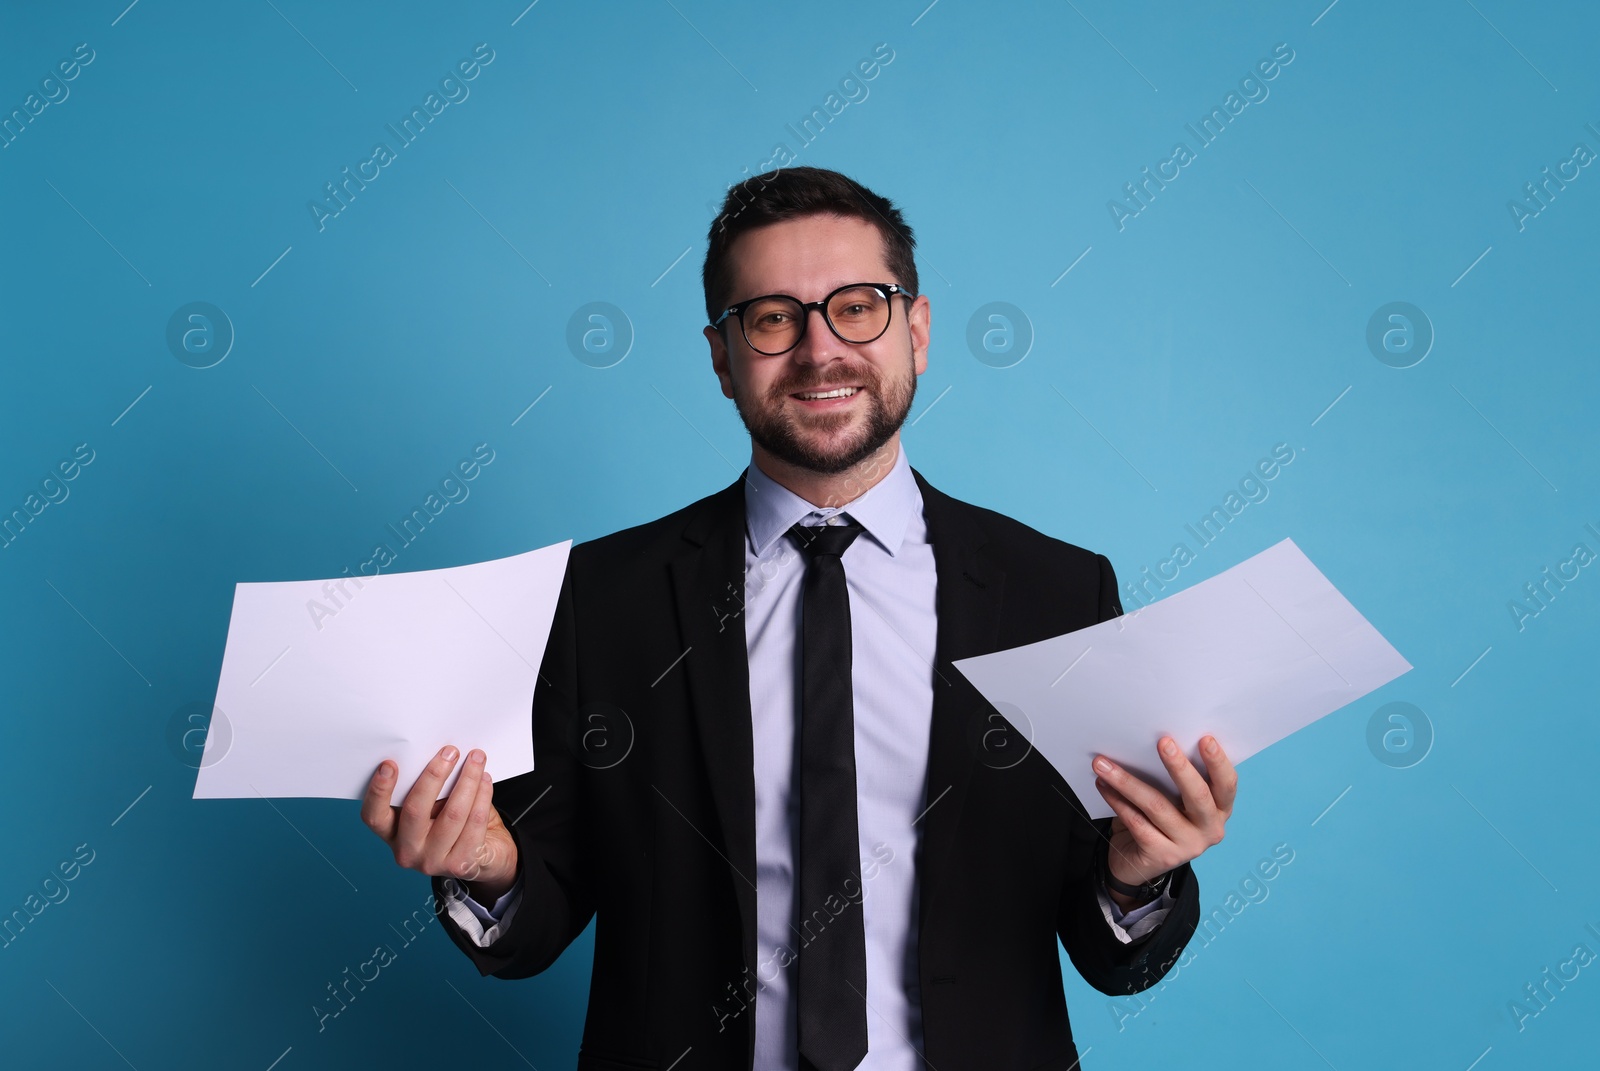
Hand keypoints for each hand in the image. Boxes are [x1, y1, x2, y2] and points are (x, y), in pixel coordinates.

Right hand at [361, 744, 519, 901]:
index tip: (389, 764)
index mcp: (392, 834)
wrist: (486, 855)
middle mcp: (407, 851)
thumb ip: (429, 788)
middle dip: (434, 775)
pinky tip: (485, 780)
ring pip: (452, 814)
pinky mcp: (460, 865)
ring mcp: (433, 861)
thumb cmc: (453, 821)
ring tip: (476, 759)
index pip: (374, 816)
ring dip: (467, 780)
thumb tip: (440, 754)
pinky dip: (482, 796)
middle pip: (415, 810)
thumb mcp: (434, 806)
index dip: (379, 791)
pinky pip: (474, 823)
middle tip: (450, 752)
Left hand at [1093, 734, 1235, 907]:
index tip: (1206, 739)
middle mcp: (1210, 829)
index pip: (1227, 785)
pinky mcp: (1162, 856)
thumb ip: (1175, 779)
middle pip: (1198, 795)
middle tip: (1163, 742)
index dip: (1218, 762)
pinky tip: (1103, 785)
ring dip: (1127, 781)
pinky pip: (1136, 821)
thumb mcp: (1175, 799)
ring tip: (1104, 763)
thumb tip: (1154, 742)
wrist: (1139, 862)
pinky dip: (1116, 800)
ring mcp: (1188, 846)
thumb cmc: (1159, 819)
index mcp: (1219, 809)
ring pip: (1157, 806)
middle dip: (1179, 766)